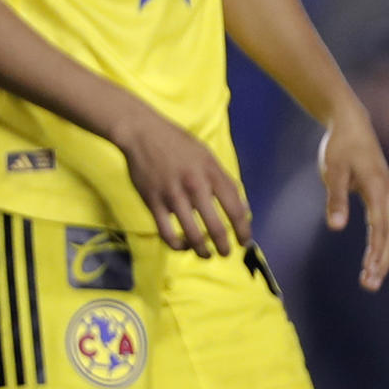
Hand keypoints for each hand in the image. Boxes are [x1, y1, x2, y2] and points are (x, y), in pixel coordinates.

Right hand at [111, 109, 251, 256]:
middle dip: (224, 245)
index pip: (235, 208)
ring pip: (191, 234)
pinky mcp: (153, 202)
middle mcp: (195, 186)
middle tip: (226, 254)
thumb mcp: (208, 157)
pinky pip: (166, 232)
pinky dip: (176, 245)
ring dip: (201, 250)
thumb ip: (224, 181)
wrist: (143, 134)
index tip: (245, 241)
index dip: (243, 229)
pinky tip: (183, 246)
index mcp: (212, 174)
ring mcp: (173, 196)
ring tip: (206, 255)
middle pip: (215, 226)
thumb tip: (242, 208)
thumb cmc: (179, 145)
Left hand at [319, 106, 388, 290]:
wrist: (351, 123)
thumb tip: (337, 227)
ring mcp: (387, 193)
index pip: (380, 228)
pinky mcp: (381, 193)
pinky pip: (385, 224)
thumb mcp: (333, 171)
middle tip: (370, 286)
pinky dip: (380, 243)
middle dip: (381, 261)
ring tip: (370, 278)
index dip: (375, 253)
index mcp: (378, 189)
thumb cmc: (340, 146)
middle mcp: (388, 193)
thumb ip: (335, 199)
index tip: (368, 275)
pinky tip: (372, 257)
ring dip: (381, 255)